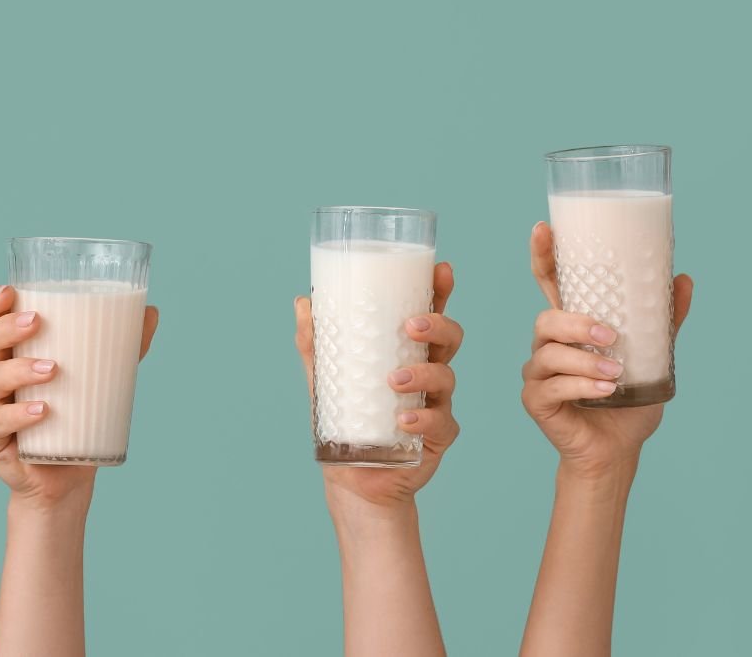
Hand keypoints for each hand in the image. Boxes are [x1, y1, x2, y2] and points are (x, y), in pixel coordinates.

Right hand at [0, 285, 159, 510]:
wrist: (65, 477)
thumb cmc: (76, 419)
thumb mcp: (102, 379)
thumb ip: (124, 347)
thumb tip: (151, 312)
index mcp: (16, 354)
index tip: (10, 290)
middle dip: (7, 328)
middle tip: (37, 322)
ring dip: (19, 370)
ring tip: (52, 369)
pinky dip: (17, 416)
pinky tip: (40, 411)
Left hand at [293, 263, 462, 510]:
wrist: (353, 481)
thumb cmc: (345, 424)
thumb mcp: (325, 380)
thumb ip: (315, 344)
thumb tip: (302, 302)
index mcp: (407, 353)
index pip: (430, 314)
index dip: (440, 291)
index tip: (441, 269)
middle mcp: (428, 374)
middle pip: (450, 339)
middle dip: (438, 325)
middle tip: (411, 326)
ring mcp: (437, 405)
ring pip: (446, 378)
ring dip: (423, 374)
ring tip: (394, 380)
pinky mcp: (437, 438)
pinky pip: (440, 423)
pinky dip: (422, 419)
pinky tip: (402, 420)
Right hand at [522, 223, 693, 478]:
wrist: (618, 450)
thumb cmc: (627, 401)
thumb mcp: (654, 357)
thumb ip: (663, 321)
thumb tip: (684, 279)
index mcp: (571, 328)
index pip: (550, 284)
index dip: (544, 256)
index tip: (543, 229)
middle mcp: (548, 346)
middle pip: (546, 319)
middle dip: (575, 324)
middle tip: (610, 335)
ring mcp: (538, 373)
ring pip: (549, 353)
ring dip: (584, 361)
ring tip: (616, 372)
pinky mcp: (536, 400)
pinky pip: (553, 386)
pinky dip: (582, 386)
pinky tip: (605, 391)